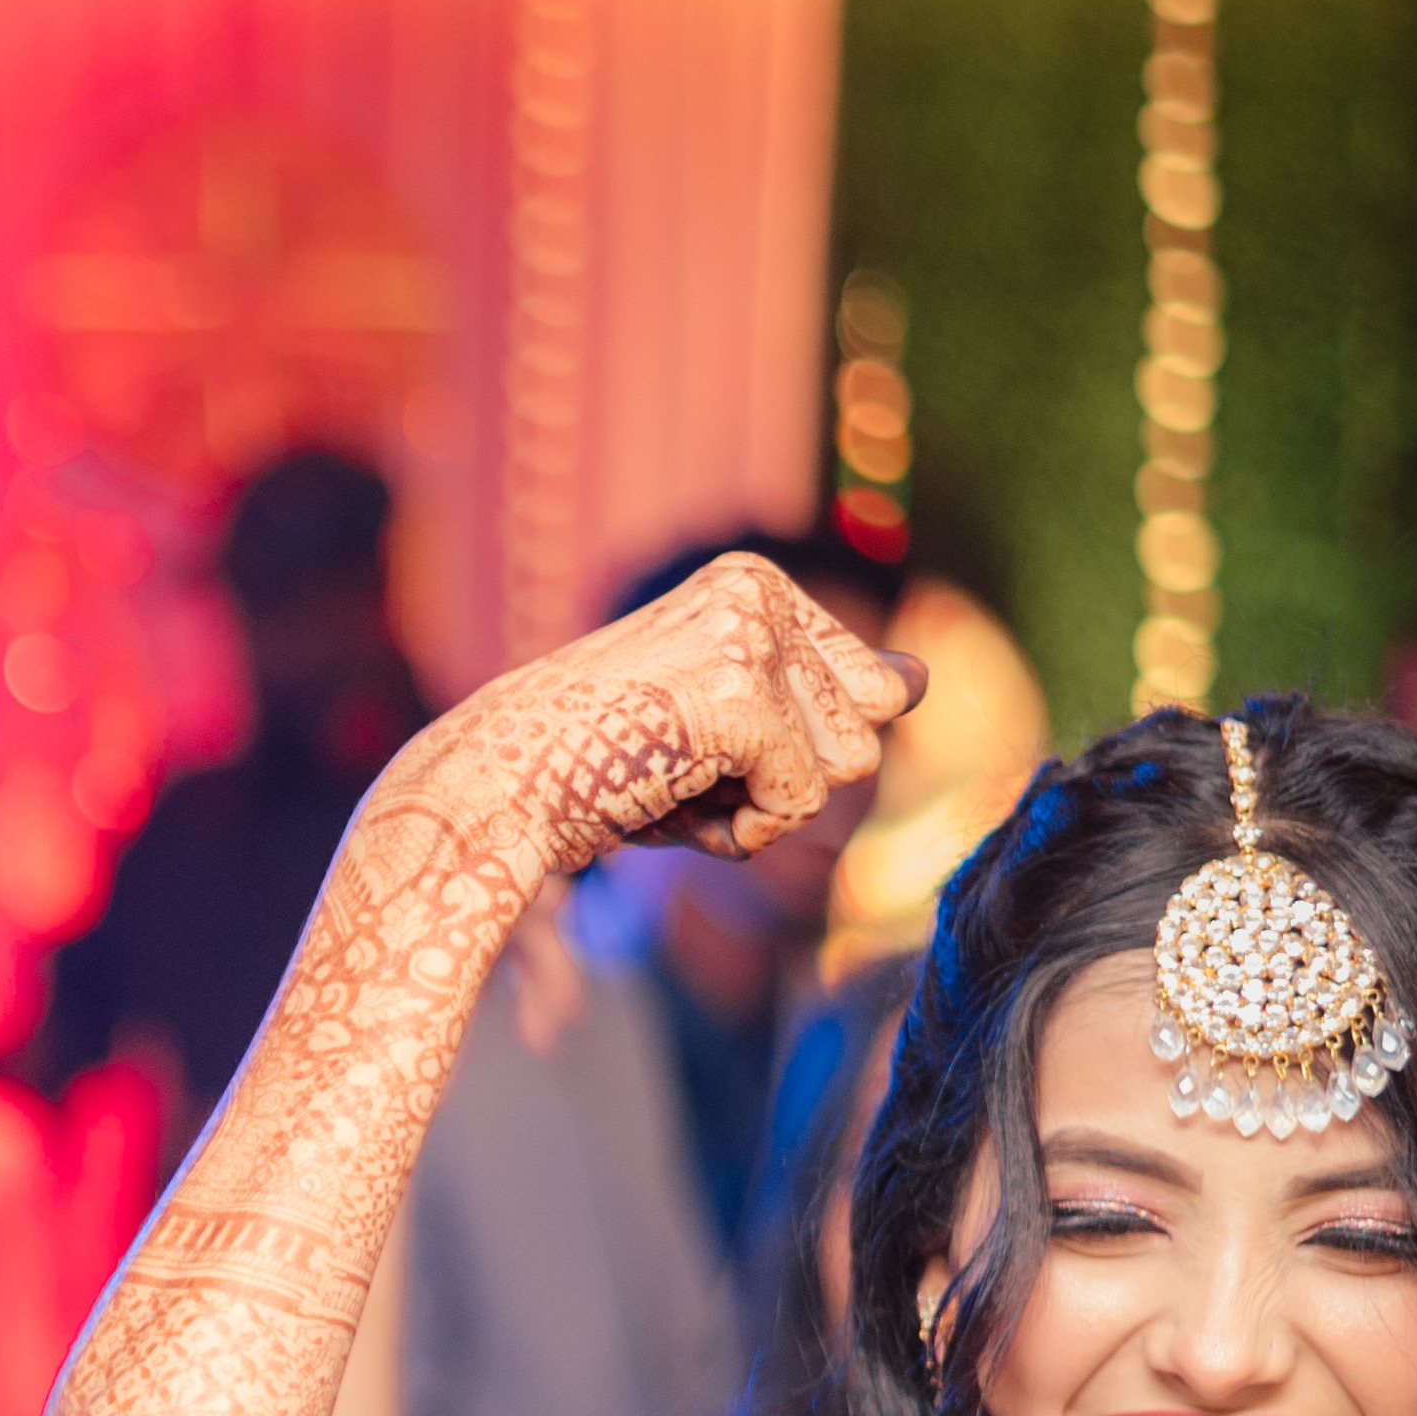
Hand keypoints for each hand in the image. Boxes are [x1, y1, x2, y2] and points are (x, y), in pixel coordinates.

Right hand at [406, 552, 921, 882]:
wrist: (494, 787)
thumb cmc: (597, 762)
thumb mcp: (721, 719)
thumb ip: (821, 695)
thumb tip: (922, 679)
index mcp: (754, 583)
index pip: (874, 689)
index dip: (795, 750)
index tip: (696, 740)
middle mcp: (760, 594)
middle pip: (868, 732)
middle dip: (785, 779)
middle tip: (680, 767)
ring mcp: (751, 641)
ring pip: (847, 769)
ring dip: (761, 806)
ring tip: (672, 781)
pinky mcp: (742, 699)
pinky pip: (798, 805)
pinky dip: (739, 832)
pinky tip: (668, 804)